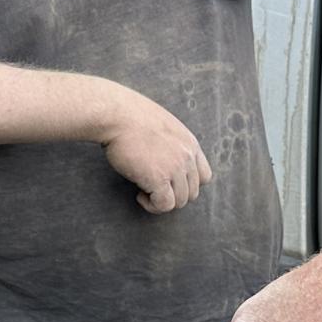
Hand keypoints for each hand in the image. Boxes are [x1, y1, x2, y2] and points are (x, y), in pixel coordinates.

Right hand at [99, 88, 211, 213]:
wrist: (117, 115)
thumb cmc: (130, 117)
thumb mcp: (163, 126)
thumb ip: (172, 143)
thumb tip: (165, 160)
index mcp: (190, 144)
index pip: (204, 176)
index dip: (186, 184)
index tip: (168, 182)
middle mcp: (187, 157)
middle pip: (192, 193)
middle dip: (172, 194)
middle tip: (153, 188)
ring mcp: (175, 168)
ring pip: (179, 202)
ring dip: (161, 201)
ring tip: (144, 191)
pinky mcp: (159, 179)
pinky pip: (163, 205)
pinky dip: (152, 205)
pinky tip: (139, 194)